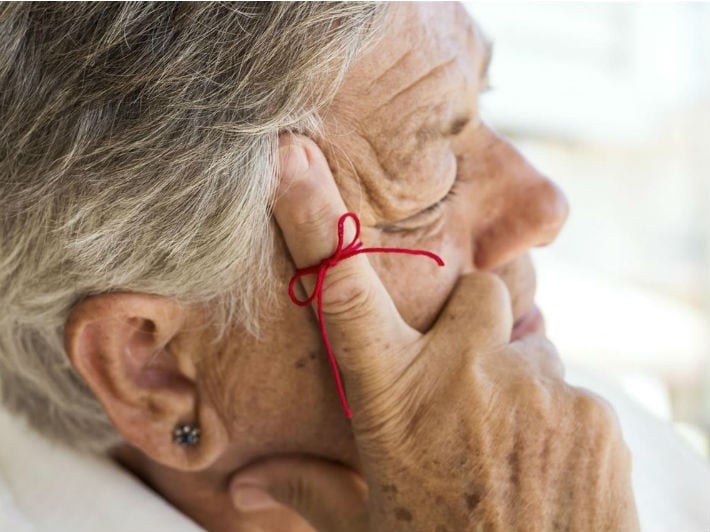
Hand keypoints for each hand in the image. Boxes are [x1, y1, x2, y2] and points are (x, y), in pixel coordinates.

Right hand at [230, 135, 638, 530]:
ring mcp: (539, 390)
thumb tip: (243, 483)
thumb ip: (310, 489)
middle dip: (470, 321)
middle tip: (462, 381)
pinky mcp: (595, 415)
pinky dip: (553, 417)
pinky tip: (541, 467)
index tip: (291, 160)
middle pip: (476, 292)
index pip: (343, 291)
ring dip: (513, 379)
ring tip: (503, 442)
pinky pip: (570, 391)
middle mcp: (466, 377)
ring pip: (528, 345)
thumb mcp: (367, 528)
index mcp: (396, 399)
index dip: (315, 219)